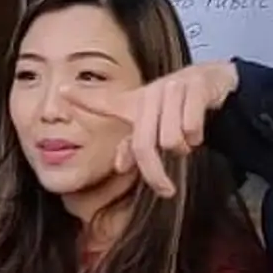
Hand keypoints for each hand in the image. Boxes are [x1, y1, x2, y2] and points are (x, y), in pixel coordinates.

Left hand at [73, 60, 237, 197]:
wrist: (212, 83)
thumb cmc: (176, 108)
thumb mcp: (153, 127)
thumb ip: (133, 146)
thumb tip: (119, 167)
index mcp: (134, 104)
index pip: (104, 101)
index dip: (83, 97)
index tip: (61, 90)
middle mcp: (149, 94)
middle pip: (144, 144)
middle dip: (154, 173)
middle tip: (165, 190)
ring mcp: (171, 87)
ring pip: (170, 139)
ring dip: (182, 147)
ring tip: (186, 140)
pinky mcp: (194, 86)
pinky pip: (191, 127)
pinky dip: (196, 136)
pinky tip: (197, 130)